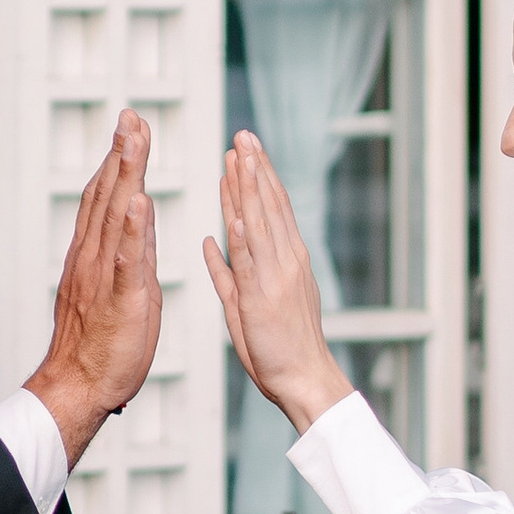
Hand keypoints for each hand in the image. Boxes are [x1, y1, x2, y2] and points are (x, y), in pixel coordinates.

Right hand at [27, 111, 162, 467]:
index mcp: (95, 255)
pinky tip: (139, 202)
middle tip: (131, 115)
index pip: (106, 198)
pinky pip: (125, 260)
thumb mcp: (125, 289)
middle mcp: (93, 258)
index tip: (130, 127)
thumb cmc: (103, 345)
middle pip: (107, 196)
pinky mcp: (119, 300)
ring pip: (115, 217)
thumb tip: (141, 222)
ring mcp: (103, 276)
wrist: (79, 386)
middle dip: (121, 153)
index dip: (118, 160)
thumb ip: (131, 254)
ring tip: (134, 140)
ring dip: (126, 176)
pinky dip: (132, 229)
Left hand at [205, 132, 351, 432]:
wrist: (304, 379)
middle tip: (242, 135)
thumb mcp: (247, 301)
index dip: (258, 176)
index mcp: (285, 260)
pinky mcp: (262, 299)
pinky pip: (250, 263)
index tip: (245, 148)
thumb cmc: (278, 346)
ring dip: (249, 189)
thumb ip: (226, 269)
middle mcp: (285, 261)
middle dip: (254, 169)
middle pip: (268, 206)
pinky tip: (235, 213)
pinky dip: (243, 237)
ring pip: (260, 225)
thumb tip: (209, 239)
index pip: (272, 209)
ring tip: (239, 156)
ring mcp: (276, 278)